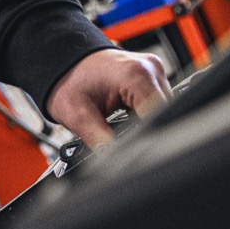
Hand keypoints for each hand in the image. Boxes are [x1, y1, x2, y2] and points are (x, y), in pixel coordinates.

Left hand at [45, 48, 171, 146]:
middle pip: (166, 114)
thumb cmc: (67, 82)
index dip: (151, 137)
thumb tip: (118, 164)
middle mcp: (151, 70)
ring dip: (148, 123)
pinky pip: (157, 103)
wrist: (63, 64)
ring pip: (165, 110)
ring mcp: (154, 72)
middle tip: (123, 139)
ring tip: (122, 125)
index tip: (136, 151)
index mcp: (136, 75)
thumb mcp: (78, 117)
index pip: (161, 116)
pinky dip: (145, 115)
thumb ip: (101, 142)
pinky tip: (128, 118)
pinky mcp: (152, 77)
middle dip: (148, 131)